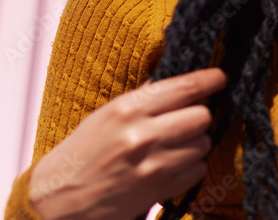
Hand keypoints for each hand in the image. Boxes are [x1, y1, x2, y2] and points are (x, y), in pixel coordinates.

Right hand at [28, 67, 226, 219]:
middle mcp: (142, 135)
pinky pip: (198, 170)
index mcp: (127, 109)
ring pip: (203, 144)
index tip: (220, 78)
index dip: (210, 80)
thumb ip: (144, 98)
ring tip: (174, 146)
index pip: (185, 87)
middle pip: (202, 116)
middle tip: (186, 120)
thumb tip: (180, 82)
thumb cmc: (82, 152)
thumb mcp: (107, 115)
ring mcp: (152, 165)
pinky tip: (172, 166)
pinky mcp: (158, 191)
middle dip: (199, 116)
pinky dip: (191, 167)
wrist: (57, 199)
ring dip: (196, 144)